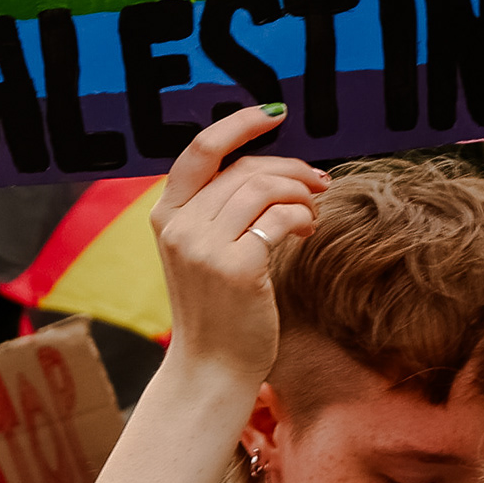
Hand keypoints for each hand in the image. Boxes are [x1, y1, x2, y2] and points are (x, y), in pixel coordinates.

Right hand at [151, 104, 327, 389]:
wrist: (211, 368)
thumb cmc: (216, 310)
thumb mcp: (203, 252)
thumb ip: (218, 210)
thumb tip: (272, 167)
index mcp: (165, 216)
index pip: (199, 150)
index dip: (239, 124)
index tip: (274, 114)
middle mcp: (179, 226)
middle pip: (244, 168)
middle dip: (289, 168)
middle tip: (318, 182)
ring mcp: (204, 247)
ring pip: (264, 188)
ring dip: (300, 193)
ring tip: (312, 211)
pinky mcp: (235, 268)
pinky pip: (280, 217)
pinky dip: (302, 216)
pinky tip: (307, 229)